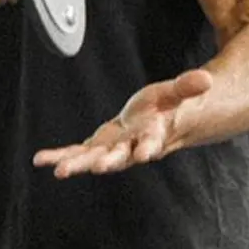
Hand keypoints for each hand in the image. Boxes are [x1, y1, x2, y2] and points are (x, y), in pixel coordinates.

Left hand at [33, 69, 212, 178]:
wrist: (153, 125)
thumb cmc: (164, 110)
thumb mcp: (175, 93)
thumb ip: (187, 87)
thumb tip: (206, 78)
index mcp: (153, 136)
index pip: (153, 143)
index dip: (150, 147)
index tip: (146, 152)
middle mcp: (131, 149)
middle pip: (119, 157)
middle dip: (108, 162)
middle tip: (96, 167)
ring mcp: (111, 151)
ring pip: (93, 159)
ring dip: (77, 164)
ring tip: (59, 170)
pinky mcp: (96, 148)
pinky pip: (75, 153)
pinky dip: (59, 156)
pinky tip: (42, 160)